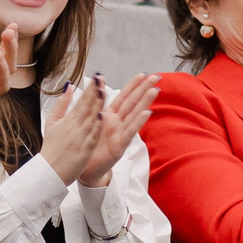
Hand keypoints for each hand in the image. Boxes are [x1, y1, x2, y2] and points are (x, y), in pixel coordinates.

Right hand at [39, 74, 103, 186]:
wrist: (49, 172)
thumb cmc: (51, 148)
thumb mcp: (52, 123)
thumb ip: (61, 104)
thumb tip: (69, 87)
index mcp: (67, 120)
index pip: (81, 101)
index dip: (90, 89)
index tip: (97, 77)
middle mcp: (73, 127)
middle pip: (86, 107)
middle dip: (94, 92)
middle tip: (101, 78)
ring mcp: (79, 138)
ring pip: (90, 119)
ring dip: (97, 105)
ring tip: (103, 91)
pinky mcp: (84, 150)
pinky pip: (91, 136)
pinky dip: (96, 126)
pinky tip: (101, 116)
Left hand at [78, 74, 157, 189]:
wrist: (85, 169)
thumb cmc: (89, 146)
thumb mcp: (90, 123)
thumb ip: (95, 107)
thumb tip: (98, 90)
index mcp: (109, 116)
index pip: (123, 97)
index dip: (133, 85)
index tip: (144, 74)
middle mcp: (117, 123)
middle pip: (133, 103)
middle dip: (144, 89)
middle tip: (157, 77)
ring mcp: (120, 134)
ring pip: (134, 115)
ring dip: (145, 102)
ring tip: (155, 91)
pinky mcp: (119, 146)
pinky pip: (129, 132)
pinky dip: (138, 122)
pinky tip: (148, 113)